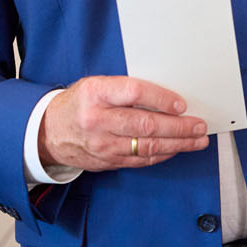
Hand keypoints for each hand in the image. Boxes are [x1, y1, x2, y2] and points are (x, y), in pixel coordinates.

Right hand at [38, 75, 208, 171]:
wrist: (48, 132)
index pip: (134, 93)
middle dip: (178, 127)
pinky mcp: (107, 161)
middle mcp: (98, 120)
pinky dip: (162, 154)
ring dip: (177, 144)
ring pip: (147, 146)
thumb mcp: (96, 85)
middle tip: (199, 125)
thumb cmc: (78, 103)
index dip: (161, 99)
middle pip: (145, 125)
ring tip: (196, 139)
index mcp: (95, 93)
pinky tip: (176, 149)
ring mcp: (102, 144)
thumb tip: (165, 97)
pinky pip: (140, 159)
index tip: (182, 104)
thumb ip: (125, 89)